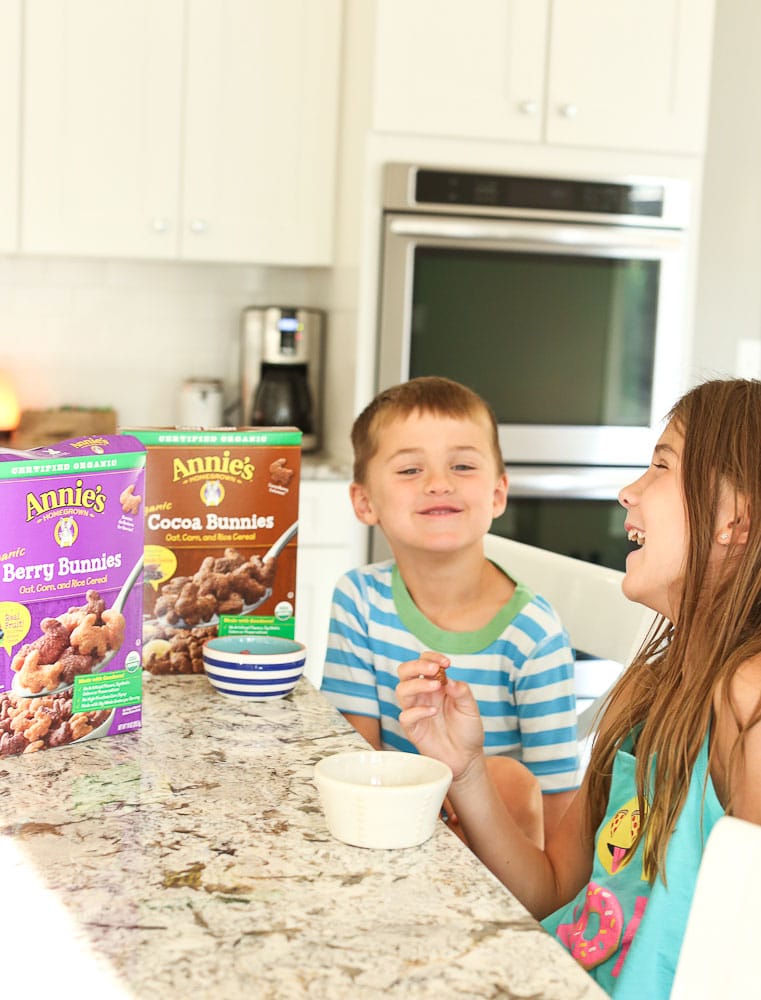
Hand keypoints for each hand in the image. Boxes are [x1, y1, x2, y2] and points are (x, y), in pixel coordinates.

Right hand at [396, 652, 484, 779]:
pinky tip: (433, 712)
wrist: (467, 757)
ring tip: (436, 686)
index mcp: (435, 684)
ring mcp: (415, 710)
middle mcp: (422, 695)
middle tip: (434, 668)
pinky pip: (405, 716)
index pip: (424, 662)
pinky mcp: (413, 729)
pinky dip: (418, 711)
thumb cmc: (467, 730)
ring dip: (417, 684)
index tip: (446, 663)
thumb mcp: (470, 707)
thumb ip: (462, 691)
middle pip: (405, 671)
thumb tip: (449, 680)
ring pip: (401, 690)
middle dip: (417, 665)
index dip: (431, 657)